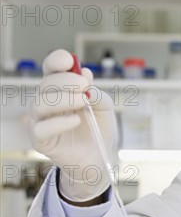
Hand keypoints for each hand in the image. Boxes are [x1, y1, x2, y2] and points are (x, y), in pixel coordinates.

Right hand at [29, 49, 117, 201]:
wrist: (99, 156)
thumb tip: (84, 73)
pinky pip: (41, 129)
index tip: (68, 60)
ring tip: (83, 101)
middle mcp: (47, 102)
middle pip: (45, 84)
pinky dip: (59, 122)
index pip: (51, 69)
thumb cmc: (99, 129)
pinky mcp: (40, 140)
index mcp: (60, 89)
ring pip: (39, 104)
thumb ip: (96, 92)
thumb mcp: (105, 107)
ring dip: (61, 99)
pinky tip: (76, 121)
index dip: (55, 61)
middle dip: (65, 81)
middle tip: (84, 85)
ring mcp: (41, 121)